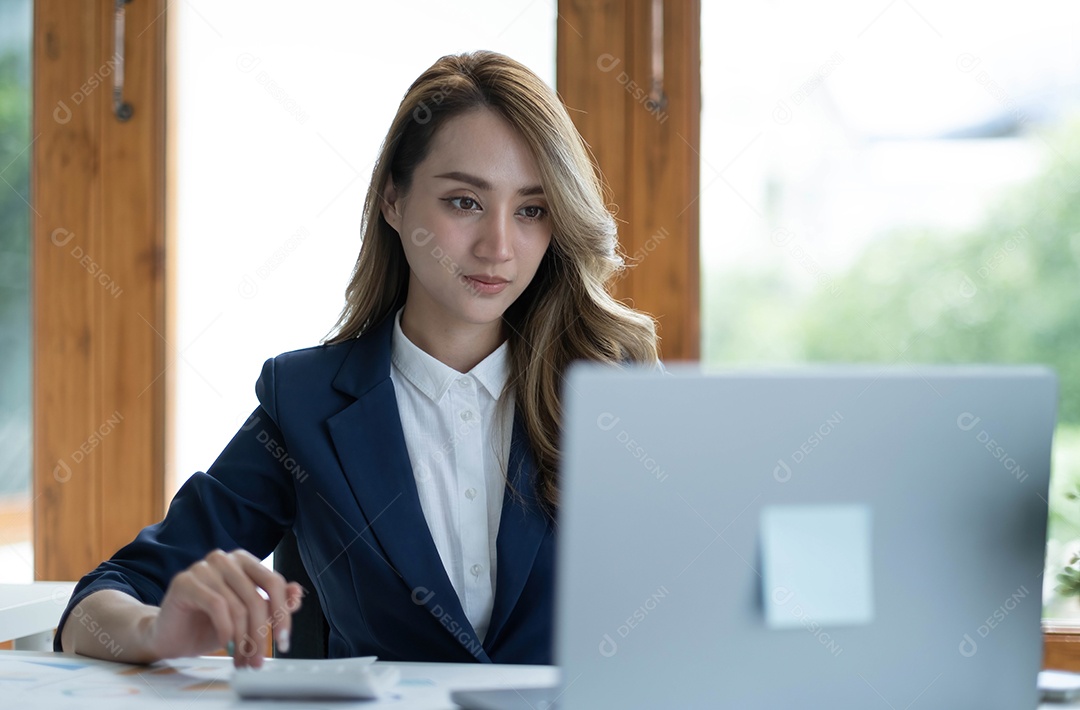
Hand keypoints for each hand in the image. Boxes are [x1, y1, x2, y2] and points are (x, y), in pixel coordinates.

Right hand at [146, 548, 303, 667]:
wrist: (170, 636)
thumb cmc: (208, 624)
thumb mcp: (247, 616)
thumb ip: (272, 604)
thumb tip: (297, 594)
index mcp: (244, 561)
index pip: (275, 582)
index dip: (283, 614)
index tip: (284, 641)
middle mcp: (225, 559)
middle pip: (257, 597)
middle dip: (261, 634)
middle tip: (259, 659)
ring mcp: (204, 567)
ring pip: (238, 606)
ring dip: (243, 639)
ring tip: (242, 659)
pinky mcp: (185, 581)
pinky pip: (217, 606)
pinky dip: (226, 629)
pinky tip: (225, 643)